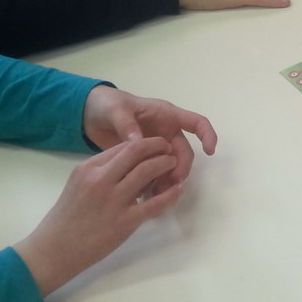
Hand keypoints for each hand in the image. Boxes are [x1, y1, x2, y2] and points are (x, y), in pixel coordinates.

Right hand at [13, 137, 184, 296]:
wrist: (52, 251)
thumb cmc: (66, 218)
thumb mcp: (79, 185)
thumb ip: (102, 172)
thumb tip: (132, 162)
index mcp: (87, 169)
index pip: (123, 146)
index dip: (144, 143)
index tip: (156, 146)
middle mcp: (100, 180)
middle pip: (137, 151)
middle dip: (158, 146)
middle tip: (169, 149)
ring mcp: (113, 200)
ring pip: (148, 171)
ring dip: (166, 164)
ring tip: (174, 165)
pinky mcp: (124, 221)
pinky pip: (155, 203)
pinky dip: (171, 194)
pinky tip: (178, 190)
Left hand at [81, 85, 217, 186]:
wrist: (91, 116)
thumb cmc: (108, 105)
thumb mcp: (116, 110)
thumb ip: (126, 124)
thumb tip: (138, 141)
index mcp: (166, 116)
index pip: (196, 123)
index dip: (207, 135)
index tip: (209, 151)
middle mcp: (166, 133)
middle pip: (184, 152)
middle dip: (180, 168)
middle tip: (170, 183)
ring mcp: (155, 148)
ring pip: (170, 166)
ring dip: (167, 180)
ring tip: (154, 194)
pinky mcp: (143, 160)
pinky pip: (154, 174)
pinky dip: (152, 185)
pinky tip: (143, 196)